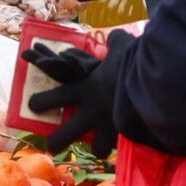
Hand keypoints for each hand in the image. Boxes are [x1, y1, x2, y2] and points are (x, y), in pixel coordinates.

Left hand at [22, 30, 134, 156]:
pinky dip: (125, 146)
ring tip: (97, 150)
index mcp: (86, 88)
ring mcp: (110, 125)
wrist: (153, 81)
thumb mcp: (121, 47)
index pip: (55, 97)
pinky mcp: (129, 134)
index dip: (41, 102)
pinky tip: (125, 146)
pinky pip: (125, 146)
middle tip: (50, 146)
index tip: (32, 105)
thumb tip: (114, 35)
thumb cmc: (133, 62)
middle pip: (67, 132)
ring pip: (96, 148)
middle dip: (56, 142)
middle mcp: (93, 110)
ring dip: (97, 148)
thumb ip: (115, 42)